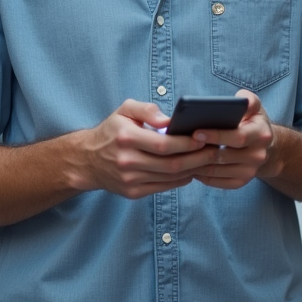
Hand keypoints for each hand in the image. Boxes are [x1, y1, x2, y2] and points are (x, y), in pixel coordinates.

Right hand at [73, 100, 207, 199]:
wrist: (87, 161)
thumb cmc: (111, 131)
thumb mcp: (124, 110)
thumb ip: (147, 109)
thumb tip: (168, 120)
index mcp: (126, 138)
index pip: (163, 144)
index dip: (186, 143)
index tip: (203, 138)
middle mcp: (127, 161)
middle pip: (171, 164)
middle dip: (197, 158)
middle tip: (213, 151)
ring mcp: (130, 180)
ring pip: (170, 178)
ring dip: (192, 170)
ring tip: (206, 160)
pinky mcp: (132, 193)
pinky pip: (163, 188)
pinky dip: (180, 180)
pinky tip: (190, 171)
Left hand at [188, 90, 274, 190]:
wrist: (267, 148)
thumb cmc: (253, 122)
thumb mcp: (255, 107)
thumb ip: (248, 99)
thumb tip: (240, 99)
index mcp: (261, 135)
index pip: (238, 137)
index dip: (217, 136)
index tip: (196, 132)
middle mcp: (258, 155)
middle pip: (225, 156)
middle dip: (202, 151)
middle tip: (182, 146)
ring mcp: (250, 171)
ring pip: (219, 171)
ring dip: (199, 165)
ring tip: (181, 156)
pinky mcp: (242, 182)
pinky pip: (219, 182)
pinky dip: (203, 177)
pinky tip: (191, 167)